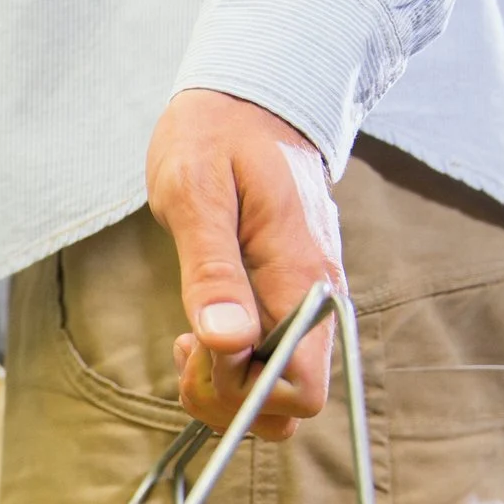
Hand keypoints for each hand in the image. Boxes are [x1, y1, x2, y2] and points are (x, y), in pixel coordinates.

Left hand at [145, 90, 342, 442]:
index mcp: (303, 279)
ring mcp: (307, 304)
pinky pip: (269, 362)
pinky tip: (203, 330)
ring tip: (191, 338)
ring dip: (227, 387)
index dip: (244, 390)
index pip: (301, 387)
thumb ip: (212, 271)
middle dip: (230, 398)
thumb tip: (227, 341)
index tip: (196, 346)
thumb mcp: (197, 193)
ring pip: (279, 392)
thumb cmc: (217, 136)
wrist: (249, 98)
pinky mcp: (289, 302)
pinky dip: (231, 367)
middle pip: (293, 405)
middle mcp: (318, 301)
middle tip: (186, 346)